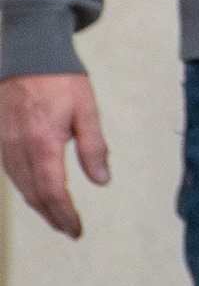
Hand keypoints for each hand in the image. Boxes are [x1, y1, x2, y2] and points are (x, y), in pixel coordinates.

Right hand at [0, 74, 109, 238]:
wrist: (28, 56)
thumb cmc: (61, 80)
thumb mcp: (87, 110)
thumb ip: (94, 147)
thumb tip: (101, 180)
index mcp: (42, 142)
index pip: (51, 191)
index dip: (63, 214)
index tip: (76, 229)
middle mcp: (19, 148)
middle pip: (34, 194)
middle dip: (52, 216)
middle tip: (70, 230)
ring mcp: (6, 145)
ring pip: (20, 187)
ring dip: (38, 206)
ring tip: (57, 218)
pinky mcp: (2, 140)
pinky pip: (12, 173)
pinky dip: (26, 189)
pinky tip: (37, 194)